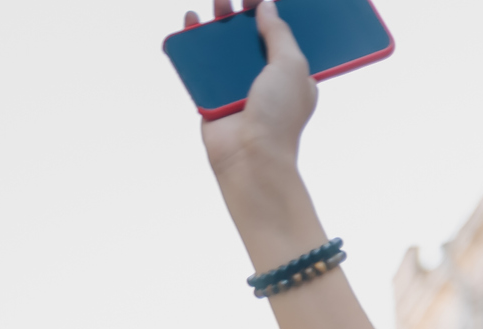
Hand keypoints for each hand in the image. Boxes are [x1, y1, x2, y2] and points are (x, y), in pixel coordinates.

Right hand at [186, 0, 316, 182]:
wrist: (251, 158)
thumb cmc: (278, 117)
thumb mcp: (290, 66)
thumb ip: (279, 33)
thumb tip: (266, 6)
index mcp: (291, 74)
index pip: (283, 36)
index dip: (273, 13)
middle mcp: (265, 79)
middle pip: (251, 37)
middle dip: (243, 13)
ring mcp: (237, 87)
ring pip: (225, 46)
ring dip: (219, 21)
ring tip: (216, 1)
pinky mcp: (212, 95)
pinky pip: (201, 63)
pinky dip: (194, 42)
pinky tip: (191, 21)